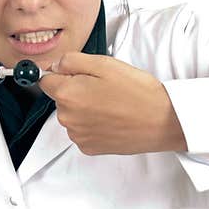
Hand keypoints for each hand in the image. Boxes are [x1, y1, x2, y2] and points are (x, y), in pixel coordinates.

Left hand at [38, 52, 186, 155]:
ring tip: (111, 103)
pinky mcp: (90, 148)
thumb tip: (55, 66)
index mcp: (67, 94)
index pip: (45, 80)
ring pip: (71, 115)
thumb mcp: (103, 63)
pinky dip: (92, 124)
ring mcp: (78, 135)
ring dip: (84, 108)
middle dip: (75, 90)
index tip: (77, 73)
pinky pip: (82, 130)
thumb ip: (71, 61)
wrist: (163, 121)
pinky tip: (111, 118)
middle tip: (103, 87)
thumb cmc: (137, 91)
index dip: (61, 73)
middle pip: (59, 98)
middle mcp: (67, 118)